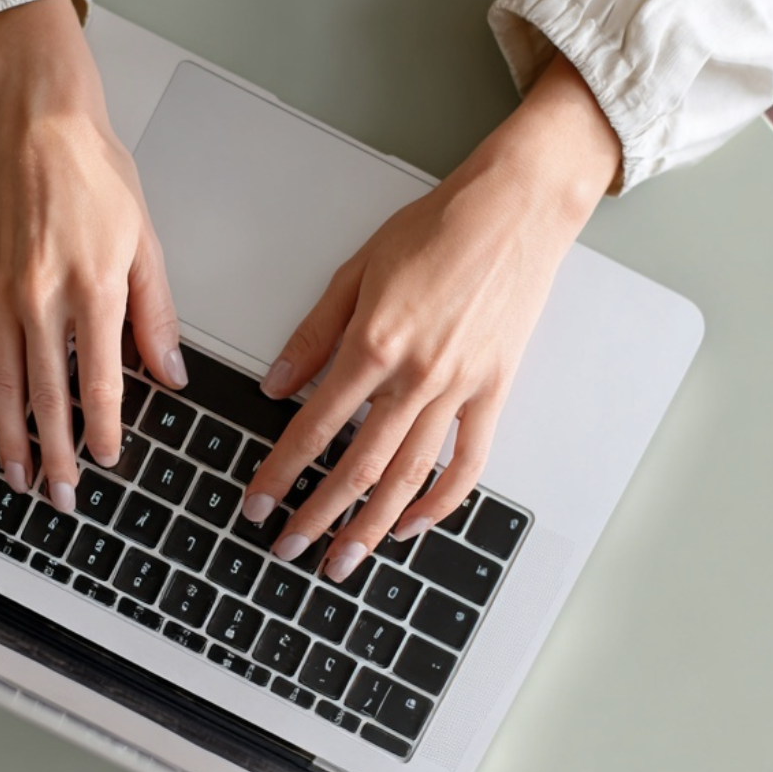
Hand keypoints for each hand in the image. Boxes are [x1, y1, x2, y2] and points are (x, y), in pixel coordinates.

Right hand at [0, 0, 186, 513]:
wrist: (34, 116)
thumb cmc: (91, 166)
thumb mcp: (145, 240)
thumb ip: (155, 314)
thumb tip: (172, 371)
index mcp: (93, 291)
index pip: (100, 385)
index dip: (104, 432)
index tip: (108, 461)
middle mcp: (41, 299)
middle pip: (48, 398)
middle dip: (56, 456)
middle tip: (62, 496)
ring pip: (2, 384)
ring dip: (10, 438)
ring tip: (17, 475)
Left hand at [239, 55, 621, 580]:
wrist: (513, 211)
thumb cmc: (437, 228)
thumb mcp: (356, 271)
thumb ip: (314, 334)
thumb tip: (276, 384)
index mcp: (374, 345)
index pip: (313, 427)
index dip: (280, 472)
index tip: (258, 503)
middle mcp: (417, 377)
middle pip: (358, 467)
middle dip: (317, 516)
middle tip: (287, 548)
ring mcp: (460, 390)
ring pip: (409, 477)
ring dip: (371, 526)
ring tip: (344, 560)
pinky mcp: (494, 392)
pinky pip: (467, 462)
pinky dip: (440, 502)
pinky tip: (411, 524)